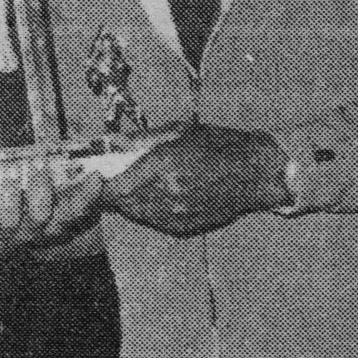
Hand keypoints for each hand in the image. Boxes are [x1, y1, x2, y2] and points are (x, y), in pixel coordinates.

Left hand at [0, 157, 105, 256]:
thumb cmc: (18, 213)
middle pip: (42, 217)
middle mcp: (30, 232)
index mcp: (50, 222)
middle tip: (40, 165)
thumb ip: (62, 180)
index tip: (94, 176)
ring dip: (11, 197)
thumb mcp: (44, 199)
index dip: (86, 197)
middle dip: (42, 191)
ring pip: (11, 221)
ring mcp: (4, 234)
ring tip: (10, 175)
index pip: (73, 212)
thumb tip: (88, 156)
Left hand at [105, 124, 289, 237]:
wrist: (256, 173)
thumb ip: (145, 139)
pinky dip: (147, 211)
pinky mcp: (185, 226)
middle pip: (122, 203)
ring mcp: (176, 213)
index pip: (116, 186)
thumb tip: (117, 144)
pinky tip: (154, 198)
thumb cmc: (222, 146)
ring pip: (135, 214)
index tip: (100, 177)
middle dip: (114, 193)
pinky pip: (153, 221)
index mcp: (164, 164)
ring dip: (129, 202)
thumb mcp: (182, 131)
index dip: (103, 184)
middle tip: (113, 182)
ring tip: (133, 188)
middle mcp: (167, 192)